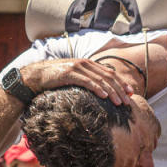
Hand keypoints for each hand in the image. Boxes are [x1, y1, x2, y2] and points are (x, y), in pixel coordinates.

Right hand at [20, 58, 134, 104]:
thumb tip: (101, 90)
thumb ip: (87, 80)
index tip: (130, 93)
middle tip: (128, 101)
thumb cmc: (55, 79)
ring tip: (119, 102)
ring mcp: (78, 68)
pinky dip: (97, 89)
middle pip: (108, 77)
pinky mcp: (70, 74)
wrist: (36, 76)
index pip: (109, 73)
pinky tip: (105, 96)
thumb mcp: (74, 78)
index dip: (121, 82)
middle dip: (119, 89)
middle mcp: (85, 64)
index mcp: (88, 64)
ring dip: (112, 92)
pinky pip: (87, 82)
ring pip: (100, 80)